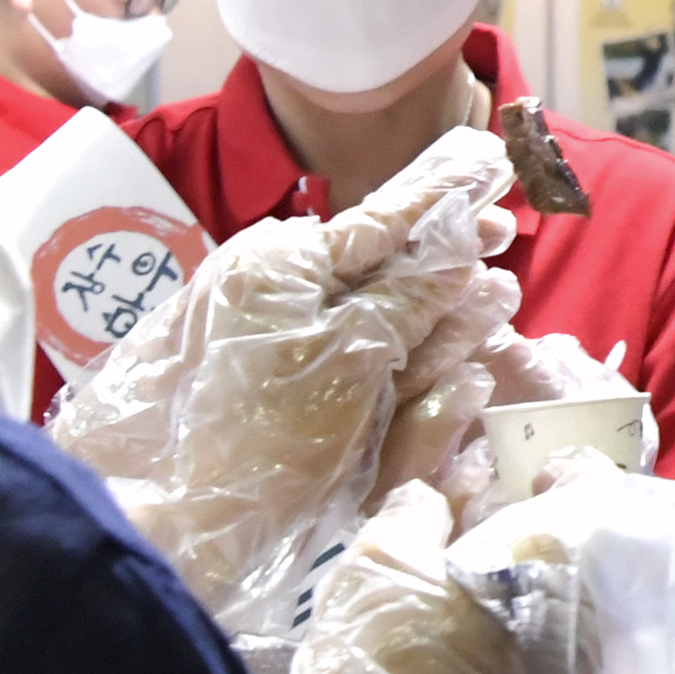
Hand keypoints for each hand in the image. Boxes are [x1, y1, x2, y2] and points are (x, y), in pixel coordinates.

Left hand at [55, 133, 514, 644]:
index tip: (488, 158)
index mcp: (286, 263)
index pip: (383, 218)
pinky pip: (348, 362)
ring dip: (436, 311)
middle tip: (504, 232)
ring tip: (497, 294)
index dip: (444, 196)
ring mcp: (273, 339)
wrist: (170, 515)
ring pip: (371, 316)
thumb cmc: (261, 429)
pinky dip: (399, 363)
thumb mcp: (351, 355)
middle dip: (446, 258)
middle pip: (380, 267)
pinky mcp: (274, 391)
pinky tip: (449, 367)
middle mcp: (276, 288)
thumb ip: (409, 298)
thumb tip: (457, 248)